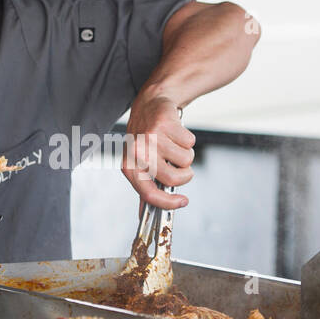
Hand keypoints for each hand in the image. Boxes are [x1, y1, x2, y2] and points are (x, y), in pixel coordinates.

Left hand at [123, 92, 193, 209]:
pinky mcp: (165, 124)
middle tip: (181, 166)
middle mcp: (138, 153)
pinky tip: (176, 132)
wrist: (150, 104)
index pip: (148, 194)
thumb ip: (145, 187)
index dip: (168, 202)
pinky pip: (190, 142)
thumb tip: (146, 214)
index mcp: (129, 167)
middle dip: (185, 175)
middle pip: (173, 178)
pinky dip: (188, 140)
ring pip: (186, 160)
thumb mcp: (139, 162)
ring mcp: (151, 138)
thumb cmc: (145, 138)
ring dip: (186, 154)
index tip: (182, 202)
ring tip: (174, 144)